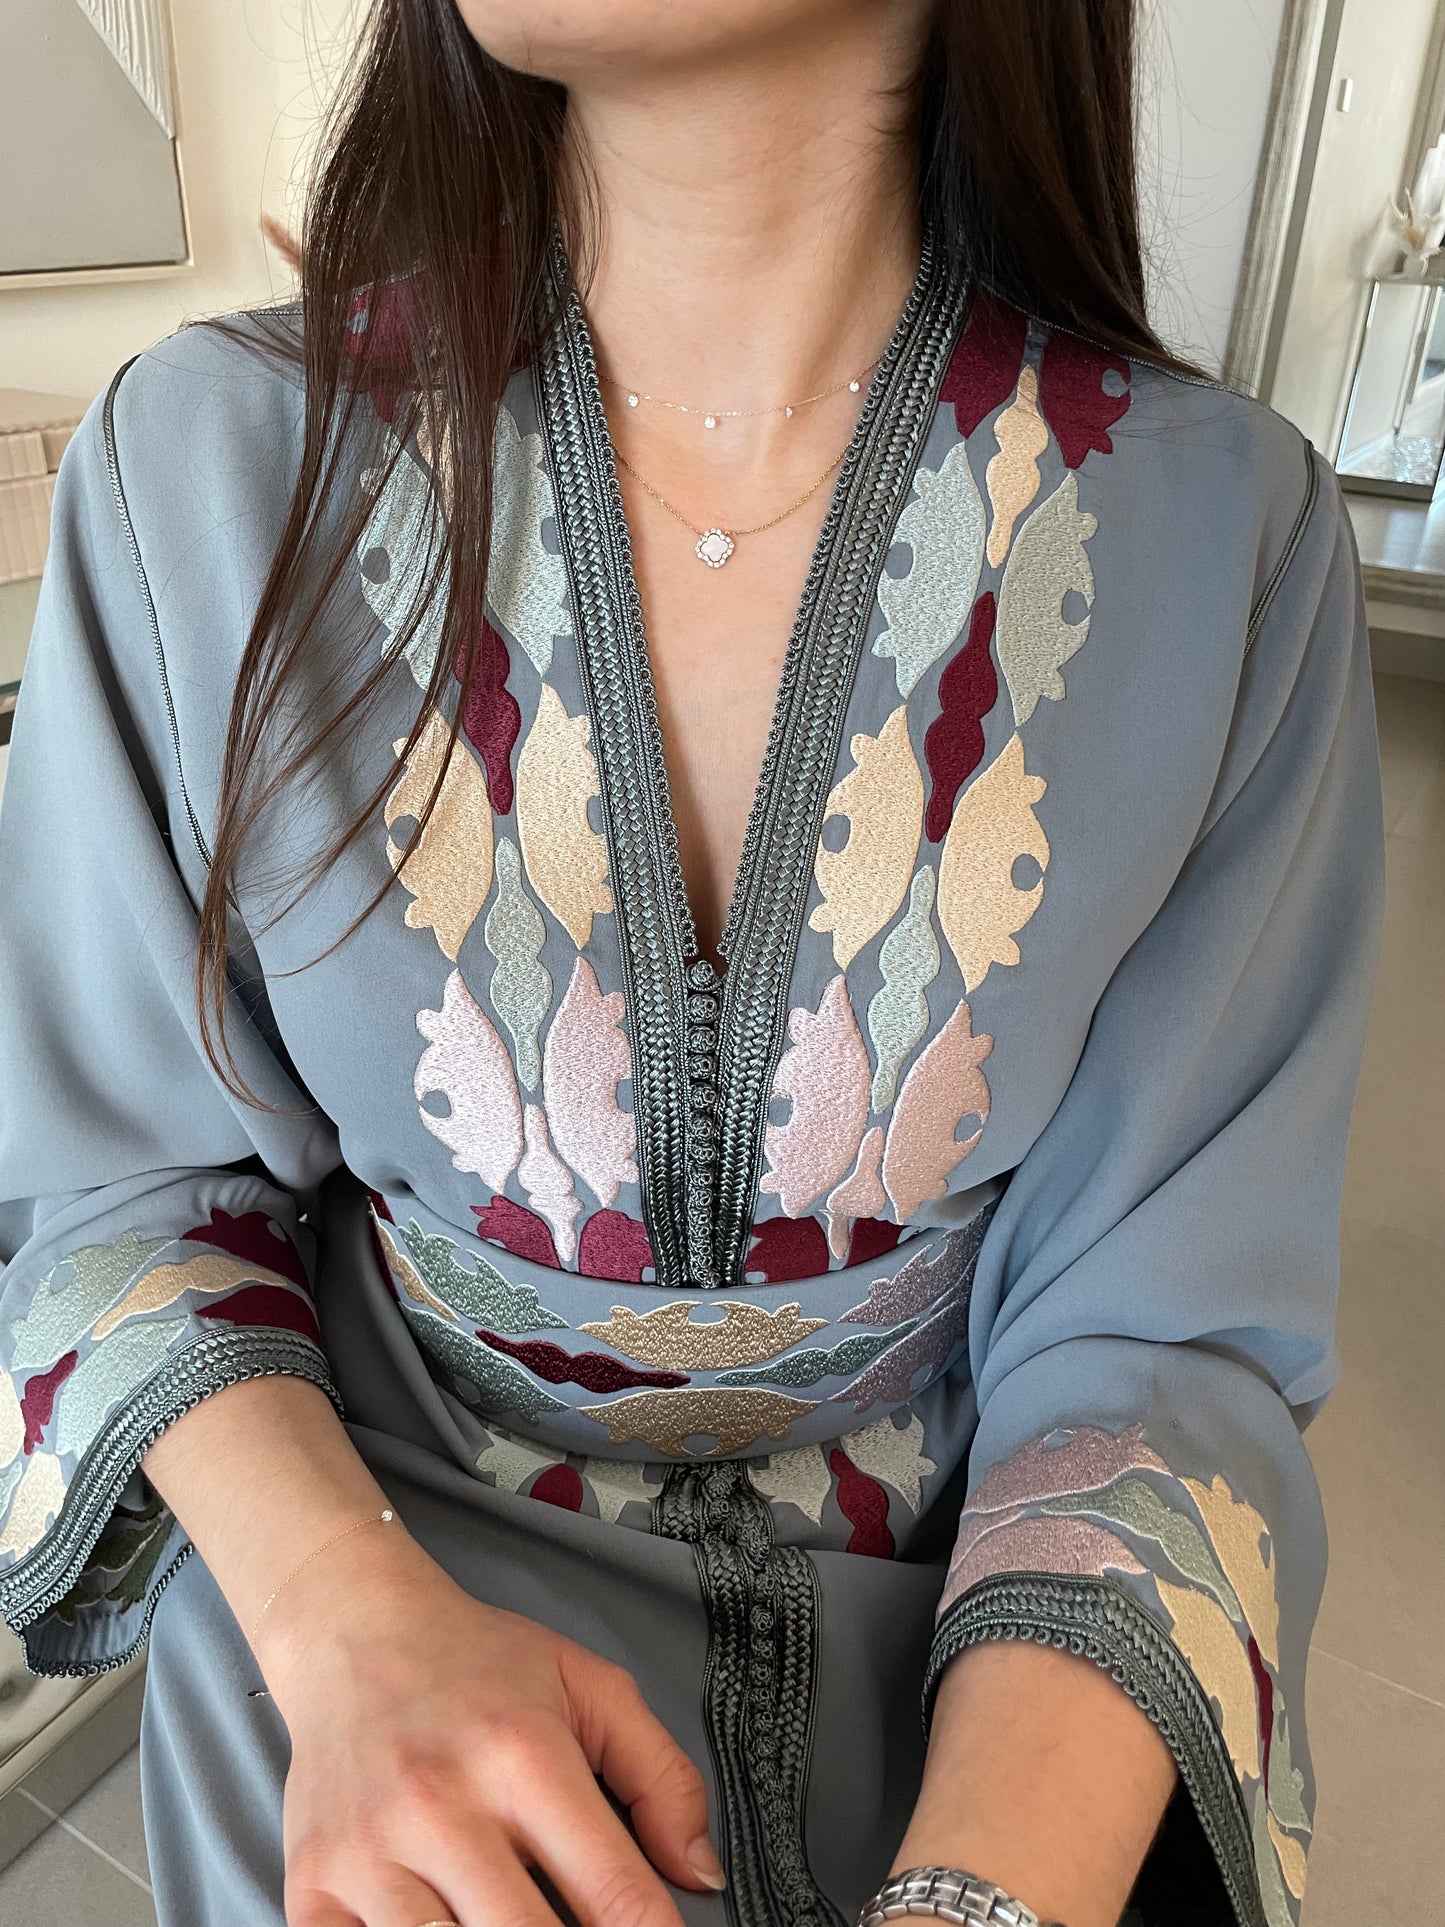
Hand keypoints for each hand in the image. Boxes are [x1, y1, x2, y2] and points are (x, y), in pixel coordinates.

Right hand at [254, 1519, 725, 1926]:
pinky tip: (446, 1926)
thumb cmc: (476, 1665)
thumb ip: (661, 1776)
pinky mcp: (313, 1885)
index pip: (613, 1893)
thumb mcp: (590, 1686)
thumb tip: (701, 1875)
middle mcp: (442, 1806)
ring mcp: (370, 1852)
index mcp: (524, 1756)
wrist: (354, 1633)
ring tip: (516, 1920)